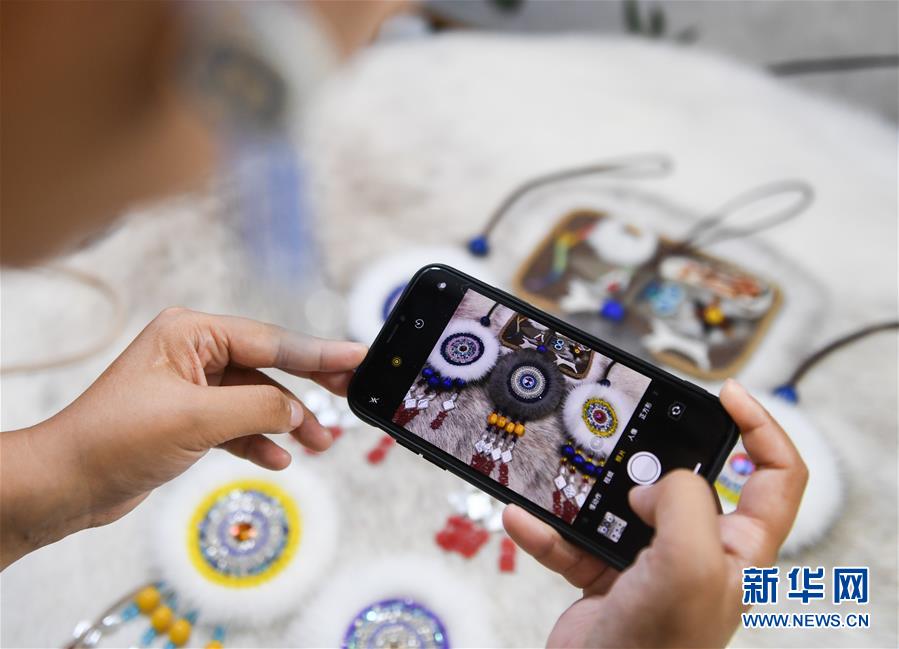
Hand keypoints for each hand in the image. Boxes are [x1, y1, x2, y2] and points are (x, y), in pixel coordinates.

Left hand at [0, 307, 366, 568]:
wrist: (67, 485)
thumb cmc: (113, 441)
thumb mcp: (196, 420)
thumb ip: (257, 409)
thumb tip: (297, 410)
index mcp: (191, 333)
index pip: (271, 341)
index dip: (319, 353)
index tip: (357, 357)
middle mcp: (194, 352)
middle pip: (270, 365)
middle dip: (310, 387)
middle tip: (351, 394)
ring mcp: (193, 386)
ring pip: (258, 399)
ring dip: (288, 423)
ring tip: (320, 443)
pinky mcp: (190, 418)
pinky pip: (240, 424)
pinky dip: (260, 441)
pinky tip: (278, 459)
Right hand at [503, 380, 807, 647]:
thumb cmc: (662, 648)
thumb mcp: (691, 563)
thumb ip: (685, 502)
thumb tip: (653, 483)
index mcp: (738, 549)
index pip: (774, 477)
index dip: (761, 430)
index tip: (727, 396)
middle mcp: (698, 551)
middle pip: (684, 480)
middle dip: (651, 456)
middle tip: (628, 433)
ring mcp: (649, 563)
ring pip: (619, 504)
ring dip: (584, 492)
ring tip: (562, 476)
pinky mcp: (605, 576)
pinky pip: (573, 539)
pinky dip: (547, 529)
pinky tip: (524, 518)